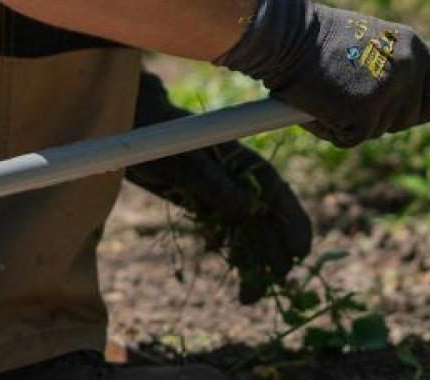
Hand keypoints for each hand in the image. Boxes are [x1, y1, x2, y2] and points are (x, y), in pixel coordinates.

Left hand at [122, 72, 311, 302]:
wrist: (130, 133)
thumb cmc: (158, 138)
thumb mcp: (184, 159)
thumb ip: (214, 183)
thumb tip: (249, 209)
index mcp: (242, 162)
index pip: (277, 193)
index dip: (292, 223)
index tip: (299, 252)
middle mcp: (239, 180)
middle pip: (267, 221)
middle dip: (274, 253)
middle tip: (276, 284)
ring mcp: (223, 195)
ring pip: (249, 234)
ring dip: (254, 264)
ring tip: (250, 297)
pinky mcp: (206, 207)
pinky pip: (226, 236)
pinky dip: (233, 257)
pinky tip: (237, 281)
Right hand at [212, 0, 429, 147]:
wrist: (284, 35)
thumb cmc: (316, 39)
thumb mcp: (367, 42)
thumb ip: (390, 65)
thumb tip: (403, 100)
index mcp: (410, 45)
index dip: (429, 106)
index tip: (412, 113)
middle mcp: (407, 67)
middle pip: (410, 117)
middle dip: (382, 119)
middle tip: (350, 101)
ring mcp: (388, 91)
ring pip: (378, 131)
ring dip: (352, 123)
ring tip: (328, 94)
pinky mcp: (364, 114)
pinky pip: (351, 139)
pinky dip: (331, 130)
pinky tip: (317, 105)